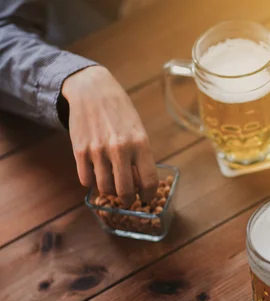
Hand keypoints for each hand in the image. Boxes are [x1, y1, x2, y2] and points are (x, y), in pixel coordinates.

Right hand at [62, 66, 157, 206]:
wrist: (92, 91)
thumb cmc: (121, 112)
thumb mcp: (139, 131)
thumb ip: (141, 156)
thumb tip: (140, 183)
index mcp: (141, 144)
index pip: (149, 180)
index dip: (149, 195)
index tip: (147, 198)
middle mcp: (120, 149)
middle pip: (125, 191)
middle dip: (128, 200)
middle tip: (129, 199)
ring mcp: (98, 151)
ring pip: (105, 188)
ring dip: (110, 191)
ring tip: (113, 186)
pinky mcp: (79, 151)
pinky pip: (86, 180)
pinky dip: (92, 183)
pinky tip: (97, 176)